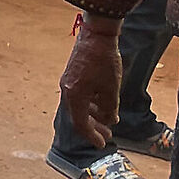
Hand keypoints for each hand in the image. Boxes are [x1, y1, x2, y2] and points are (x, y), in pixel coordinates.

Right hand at [58, 16, 122, 148]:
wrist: (96, 35)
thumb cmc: (104, 61)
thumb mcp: (111, 88)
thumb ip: (109, 107)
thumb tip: (110, 120)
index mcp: (74, 96)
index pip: (80, 123)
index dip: (92, 135)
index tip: (102, 144)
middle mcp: (67, 91)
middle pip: (79, 116)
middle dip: (94, 127)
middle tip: (108, 135)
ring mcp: (69, 82)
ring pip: (80, 105)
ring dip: (94, 115)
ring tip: (109, 119)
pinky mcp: (73, 75)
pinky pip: (80, 95)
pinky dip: (91, 103)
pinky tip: (103, 103)